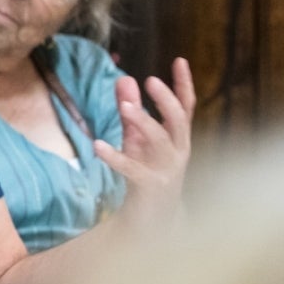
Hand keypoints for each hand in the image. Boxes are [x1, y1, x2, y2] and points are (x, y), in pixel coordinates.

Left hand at [94, 57, 195, 229]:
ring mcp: (168, 172)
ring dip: (144, 122)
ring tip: (125, 107)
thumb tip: (124, 77)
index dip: (184, 84)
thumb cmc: (146, 175)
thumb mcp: (137, 140)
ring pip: (161, 142)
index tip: (180, 60)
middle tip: (150, 80)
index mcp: (178, 139)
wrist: (152, 223)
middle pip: (179, 121)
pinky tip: (98, 146)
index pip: (185, 107)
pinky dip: (115, 157)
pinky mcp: (151, 189)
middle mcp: (178, 153)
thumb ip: (130, 110)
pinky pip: (133, 170)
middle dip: (166, 100)